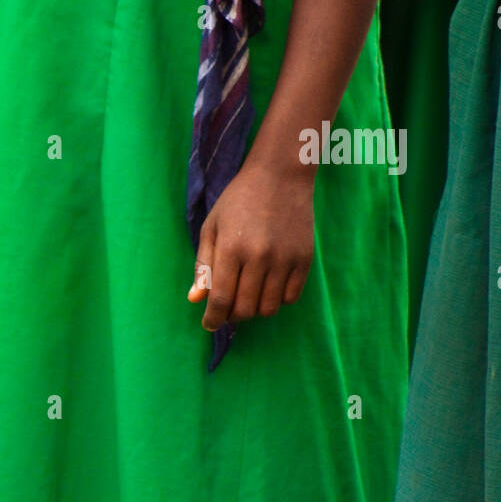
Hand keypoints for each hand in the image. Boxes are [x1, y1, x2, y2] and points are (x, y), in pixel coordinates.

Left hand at [187, 146, 314, 330]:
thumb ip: (204, 266)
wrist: (280, 177)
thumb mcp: (212, 228)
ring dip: (255, 310)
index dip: (213, 318)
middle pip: (245, 309)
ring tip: (248, 296)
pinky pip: (291, 298)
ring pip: (269, 308)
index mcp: (231, 249)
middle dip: (232, 315)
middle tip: (228, 307)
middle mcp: (260, 257)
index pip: (221, 299)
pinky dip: (277, 300)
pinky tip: (268, 286)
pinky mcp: (305, 259)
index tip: (209, 325)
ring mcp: (285, 259)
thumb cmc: (238, 202)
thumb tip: (196, 300)